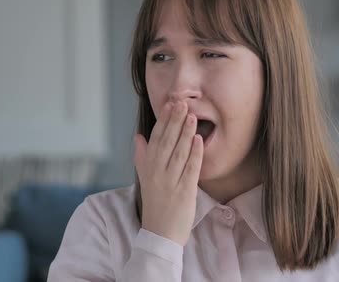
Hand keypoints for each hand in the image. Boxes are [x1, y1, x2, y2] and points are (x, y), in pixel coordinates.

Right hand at [133, 100, 203, 245]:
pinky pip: (190, 169)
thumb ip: (142, 156)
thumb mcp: (145, 178)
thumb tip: (138, 136)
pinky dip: (195, 154)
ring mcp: (170, 182)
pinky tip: (199, 140)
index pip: (155, 139)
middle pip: (166, 142)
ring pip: (178, 153)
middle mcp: (157, 173)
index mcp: (148, 168)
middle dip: (175, 122)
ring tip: (192, 116)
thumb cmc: (155, 204)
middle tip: (182, 103)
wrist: (160, 234)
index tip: (170, 105)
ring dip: (186, 133)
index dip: (163, 121)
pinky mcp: (184, 192)